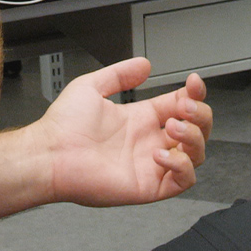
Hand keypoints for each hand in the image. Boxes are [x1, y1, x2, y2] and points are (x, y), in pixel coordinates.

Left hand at [12, 59, 211, 206]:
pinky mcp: (148, 186)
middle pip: (197, 130)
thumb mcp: (91, 86)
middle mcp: (149, 141)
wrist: (49, 154)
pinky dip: (182, 166)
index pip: (182, 106)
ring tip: (173, 127)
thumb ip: (119, 74)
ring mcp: (151, 165)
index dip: (194, 94)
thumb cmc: (62, 126)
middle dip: (200, 115)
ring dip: (193, 138)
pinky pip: (183, 181)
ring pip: (196, 155)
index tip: (193, 82)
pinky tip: (161, 153)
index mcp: (140, 119)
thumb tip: (144, 64)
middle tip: (185, 107)